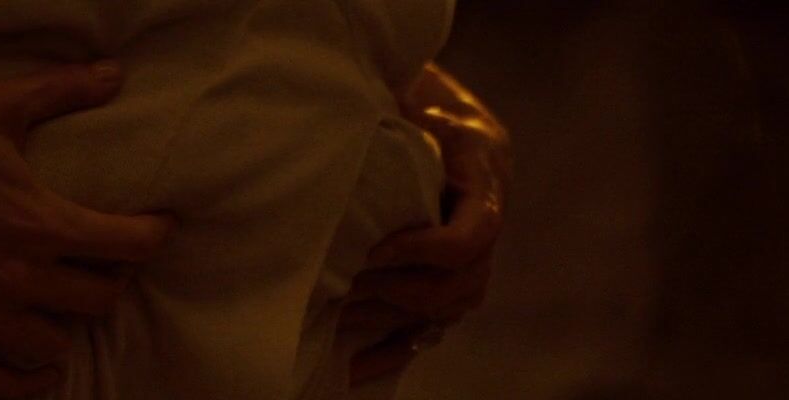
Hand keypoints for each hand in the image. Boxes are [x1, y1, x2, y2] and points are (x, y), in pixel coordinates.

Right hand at [0, 61, 173, 397]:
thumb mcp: (2, 104)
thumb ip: (64, 90)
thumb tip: (115, 73)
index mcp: (40, 222)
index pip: (128, 245)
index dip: (154, 234)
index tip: (157, 223)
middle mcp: (18, 276)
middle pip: (101, 299)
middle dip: (115, 277)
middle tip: (108, 259)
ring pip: (55, 342)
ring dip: (70, 322)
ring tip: (68, 300)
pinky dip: (26, 384)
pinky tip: (45, 370)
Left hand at [344, 86, 509, 384]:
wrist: (438, 117)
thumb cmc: (418, 104)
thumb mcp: (414, 99)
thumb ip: (403, 118)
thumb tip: (361, 124)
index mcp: (484, 180)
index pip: (473, 237)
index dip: (425, 250)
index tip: (375, 249)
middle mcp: (486, 226)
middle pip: (459, 284)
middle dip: (398, 288)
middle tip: (344, 282)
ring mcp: (469, 262)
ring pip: (448, 310)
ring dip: (392, 317)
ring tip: (339, 312)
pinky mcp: (445, 283)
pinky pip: (429, 330)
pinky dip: (393, 352)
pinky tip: (355, 370)